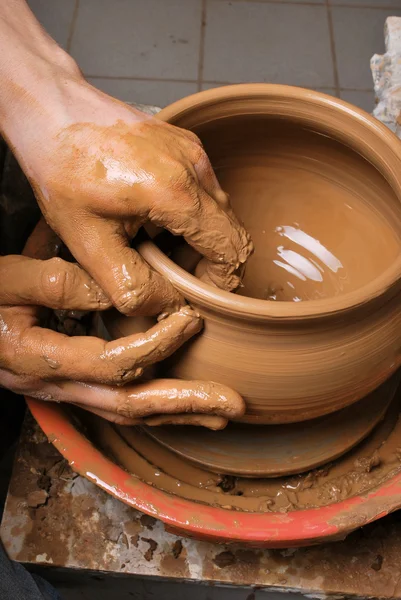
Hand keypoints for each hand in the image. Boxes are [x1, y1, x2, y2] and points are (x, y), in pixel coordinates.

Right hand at [0, 220, 244, 428]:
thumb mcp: (8, 280)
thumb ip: (60, 284)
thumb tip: (118, 291)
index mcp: (40, 360)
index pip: (113, 363)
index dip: (156, 345)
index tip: (190, 320)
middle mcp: (57, 387)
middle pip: (129, 406)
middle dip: (184, 404)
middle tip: (232, 404)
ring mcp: (65, 394)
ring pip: (128, 413)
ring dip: (177, 413)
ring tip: (221, 413)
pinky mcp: (73, 389)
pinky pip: (120, 404)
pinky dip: (157, 406)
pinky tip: (184, 405)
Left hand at [7, 76, 251, 317]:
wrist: (52, 112)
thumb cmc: (63, 171)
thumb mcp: (87, 242)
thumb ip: (131, 285)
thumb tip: (169, 304)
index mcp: (176, 192)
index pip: (230, 249)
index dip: (221, 280)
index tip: (196, 292)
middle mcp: (195, 165)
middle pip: (230, 231)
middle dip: (208, 262)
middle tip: (170, 273)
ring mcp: (193, 150)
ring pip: (219, 211)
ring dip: (198, 238)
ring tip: (155, 244)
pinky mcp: (186, 143)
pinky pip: (205, 189)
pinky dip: (190, 213)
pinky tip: (154, 217)